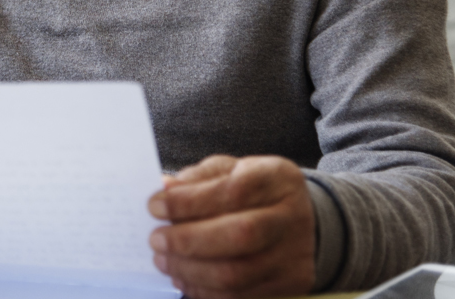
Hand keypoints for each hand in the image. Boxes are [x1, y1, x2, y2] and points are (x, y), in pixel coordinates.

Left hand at [147, 155, 314, 298]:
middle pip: (240, 235)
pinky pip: (241, 296)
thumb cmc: (254, 189)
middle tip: (155, 239)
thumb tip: (166, 189)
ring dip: (190, 270)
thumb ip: (198, 178)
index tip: (155, 206)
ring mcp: (294, 254)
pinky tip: (183, 278)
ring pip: (238, 273)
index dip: (189, 202)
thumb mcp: (229, 169)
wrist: (299, 218)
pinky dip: (204, 291)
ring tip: (163, 260)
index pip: (232, 191)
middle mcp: (292, 217)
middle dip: (188, 240)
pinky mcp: (290, 284)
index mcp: (276, 178)